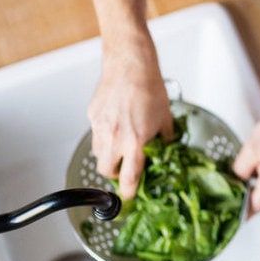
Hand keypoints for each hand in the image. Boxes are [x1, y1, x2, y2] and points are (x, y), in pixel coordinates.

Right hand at [88, 50, 173, 199]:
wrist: (131, 65)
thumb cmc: (150, 87)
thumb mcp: (165, 118)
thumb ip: (165, 139)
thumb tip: (166, 150)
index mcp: (135, 142)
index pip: (129, 178)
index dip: (129, 191)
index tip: (131, 196)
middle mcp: (115, 138)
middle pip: (106, 171)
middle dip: (115, 175)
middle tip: (125, 170)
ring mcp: (101, 127)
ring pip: (98, 154)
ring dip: (108, 157)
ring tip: (120, 146)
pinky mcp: (93, 116)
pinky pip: (96, 134)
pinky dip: (104, 136)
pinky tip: (115, 125)